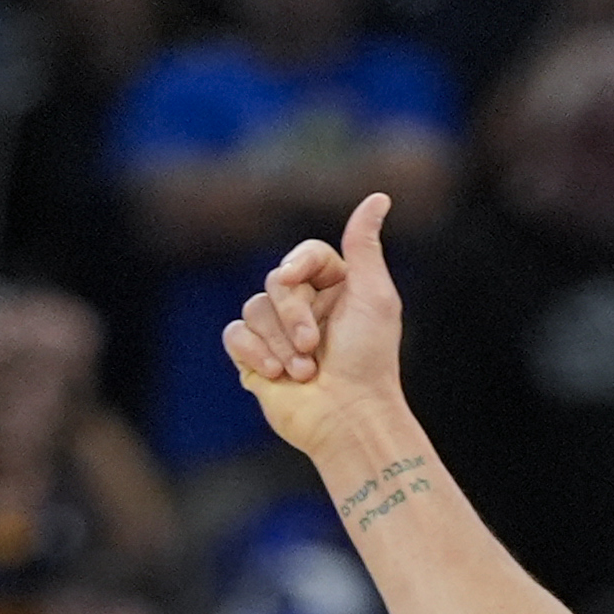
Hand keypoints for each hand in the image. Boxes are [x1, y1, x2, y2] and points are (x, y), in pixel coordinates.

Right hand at [222, 193, 405, 459]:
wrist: (348, 418)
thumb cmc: (368, 359)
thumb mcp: (374, 295)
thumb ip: (365, 245)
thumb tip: (379, 196)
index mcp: (338, 289)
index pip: (307, 255)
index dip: (298, 264)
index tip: (297, 278)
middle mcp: (307, 307)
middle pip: (276, 282)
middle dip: (292, 314)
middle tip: (313, 346)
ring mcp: (279, 333)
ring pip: (254, 308)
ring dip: (278, 342)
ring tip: (304, 373)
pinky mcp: (256, 358)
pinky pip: (234, 334)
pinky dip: (253, 353)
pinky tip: (275, 375)